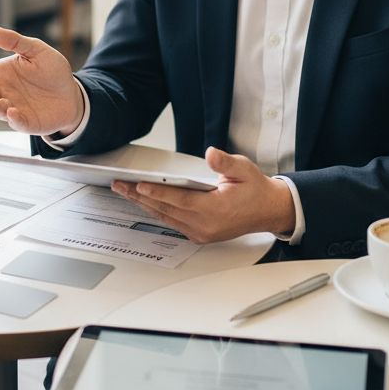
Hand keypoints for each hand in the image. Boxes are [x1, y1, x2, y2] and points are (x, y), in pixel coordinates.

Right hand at [0, 26, 83, 135]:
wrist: (71, 93)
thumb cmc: (51, 70)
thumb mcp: (36, 50)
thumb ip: (16, 42)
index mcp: (2, 73)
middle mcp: (3, 91)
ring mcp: (13, 107)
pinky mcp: (25, 122)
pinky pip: (17, 122)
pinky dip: (13, 118)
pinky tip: (12, 112)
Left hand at [111, 147, 296, 242]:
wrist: (268, 211)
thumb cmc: (255, 189)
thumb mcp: (244, 169)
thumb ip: (225, 163)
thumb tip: (211, 154)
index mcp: (215, 210)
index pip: (180, 200)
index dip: (157, 193)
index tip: (139, 185)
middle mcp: (206, 225)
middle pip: (166, 210)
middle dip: (140, 197)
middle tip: (120, 186)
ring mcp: (202, 233)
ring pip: (166, 218)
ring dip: (144, 205)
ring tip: (125, 192)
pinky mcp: (200, 235)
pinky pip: (172, 223)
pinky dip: (157, 212)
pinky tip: (144, 202)